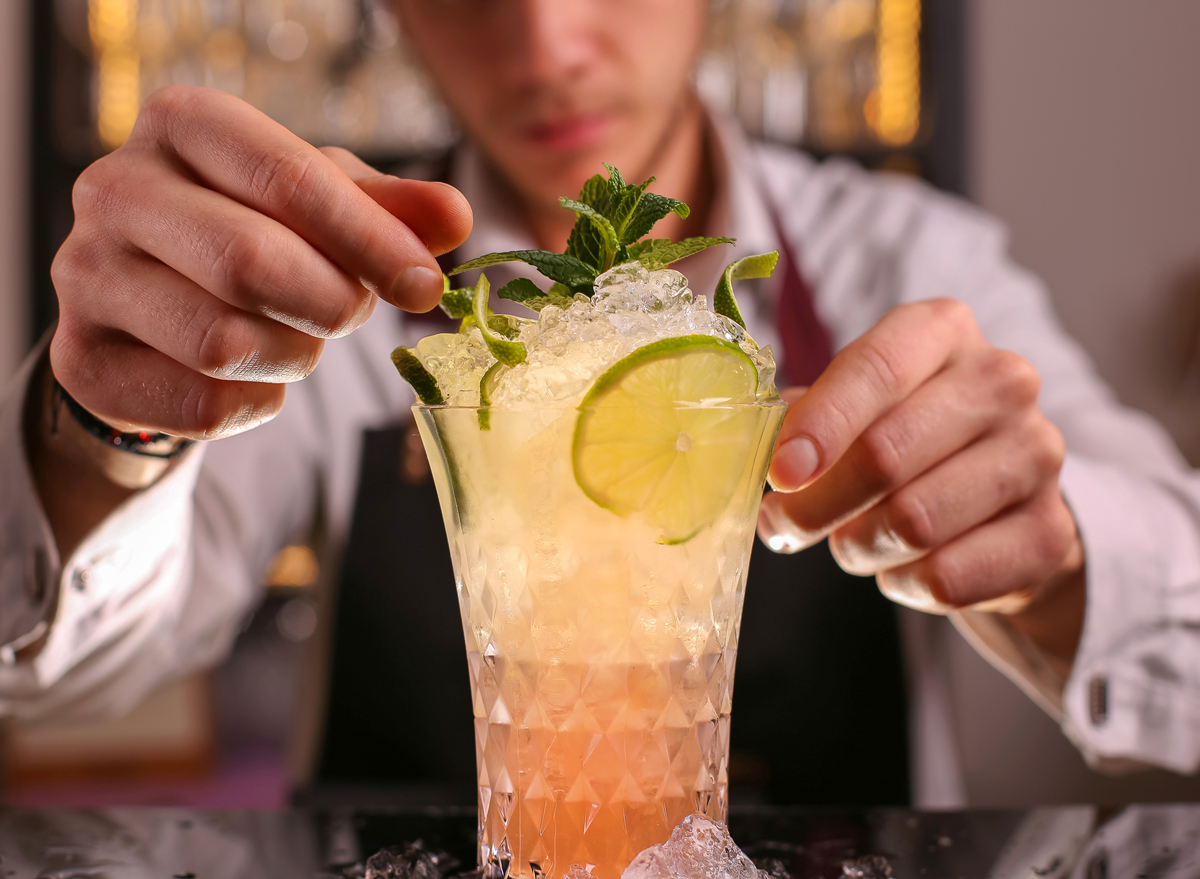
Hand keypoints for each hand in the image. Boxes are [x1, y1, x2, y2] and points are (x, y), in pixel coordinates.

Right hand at [49, 86, 471, 439]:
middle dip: (330, 303)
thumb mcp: (320, 205)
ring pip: (224, 342)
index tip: (424, 285)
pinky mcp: (82, 362)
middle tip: (349, 312)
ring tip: (294, 338)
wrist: (154, 307)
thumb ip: (388, 209)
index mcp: (181, 125)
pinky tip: (251, 376)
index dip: (370, 239)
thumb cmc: (250, 233)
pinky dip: (255, 403)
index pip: (286, 177)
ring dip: (292, 356)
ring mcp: (85, 277)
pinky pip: (203, 406)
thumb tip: (455, 218)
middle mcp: (115, 190)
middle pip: (252, 262)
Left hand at [757, 299, 1085, 666]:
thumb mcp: (855, 408)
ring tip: (849, 541)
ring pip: (913, 522)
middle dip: (817, 504)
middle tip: (787, 524)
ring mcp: (1037, 455)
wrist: (1000, 502)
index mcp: (942, 332)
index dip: (820, 426)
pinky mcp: (1049, 530)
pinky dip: (903, 582)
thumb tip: (757, 451)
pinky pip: (948, 577)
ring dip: (858, 546)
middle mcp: (1002, 382)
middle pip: (887, 455)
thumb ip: (804, 419)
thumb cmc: (905, 439)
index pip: (875, 369)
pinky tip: (900, 567)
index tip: (780, 474)